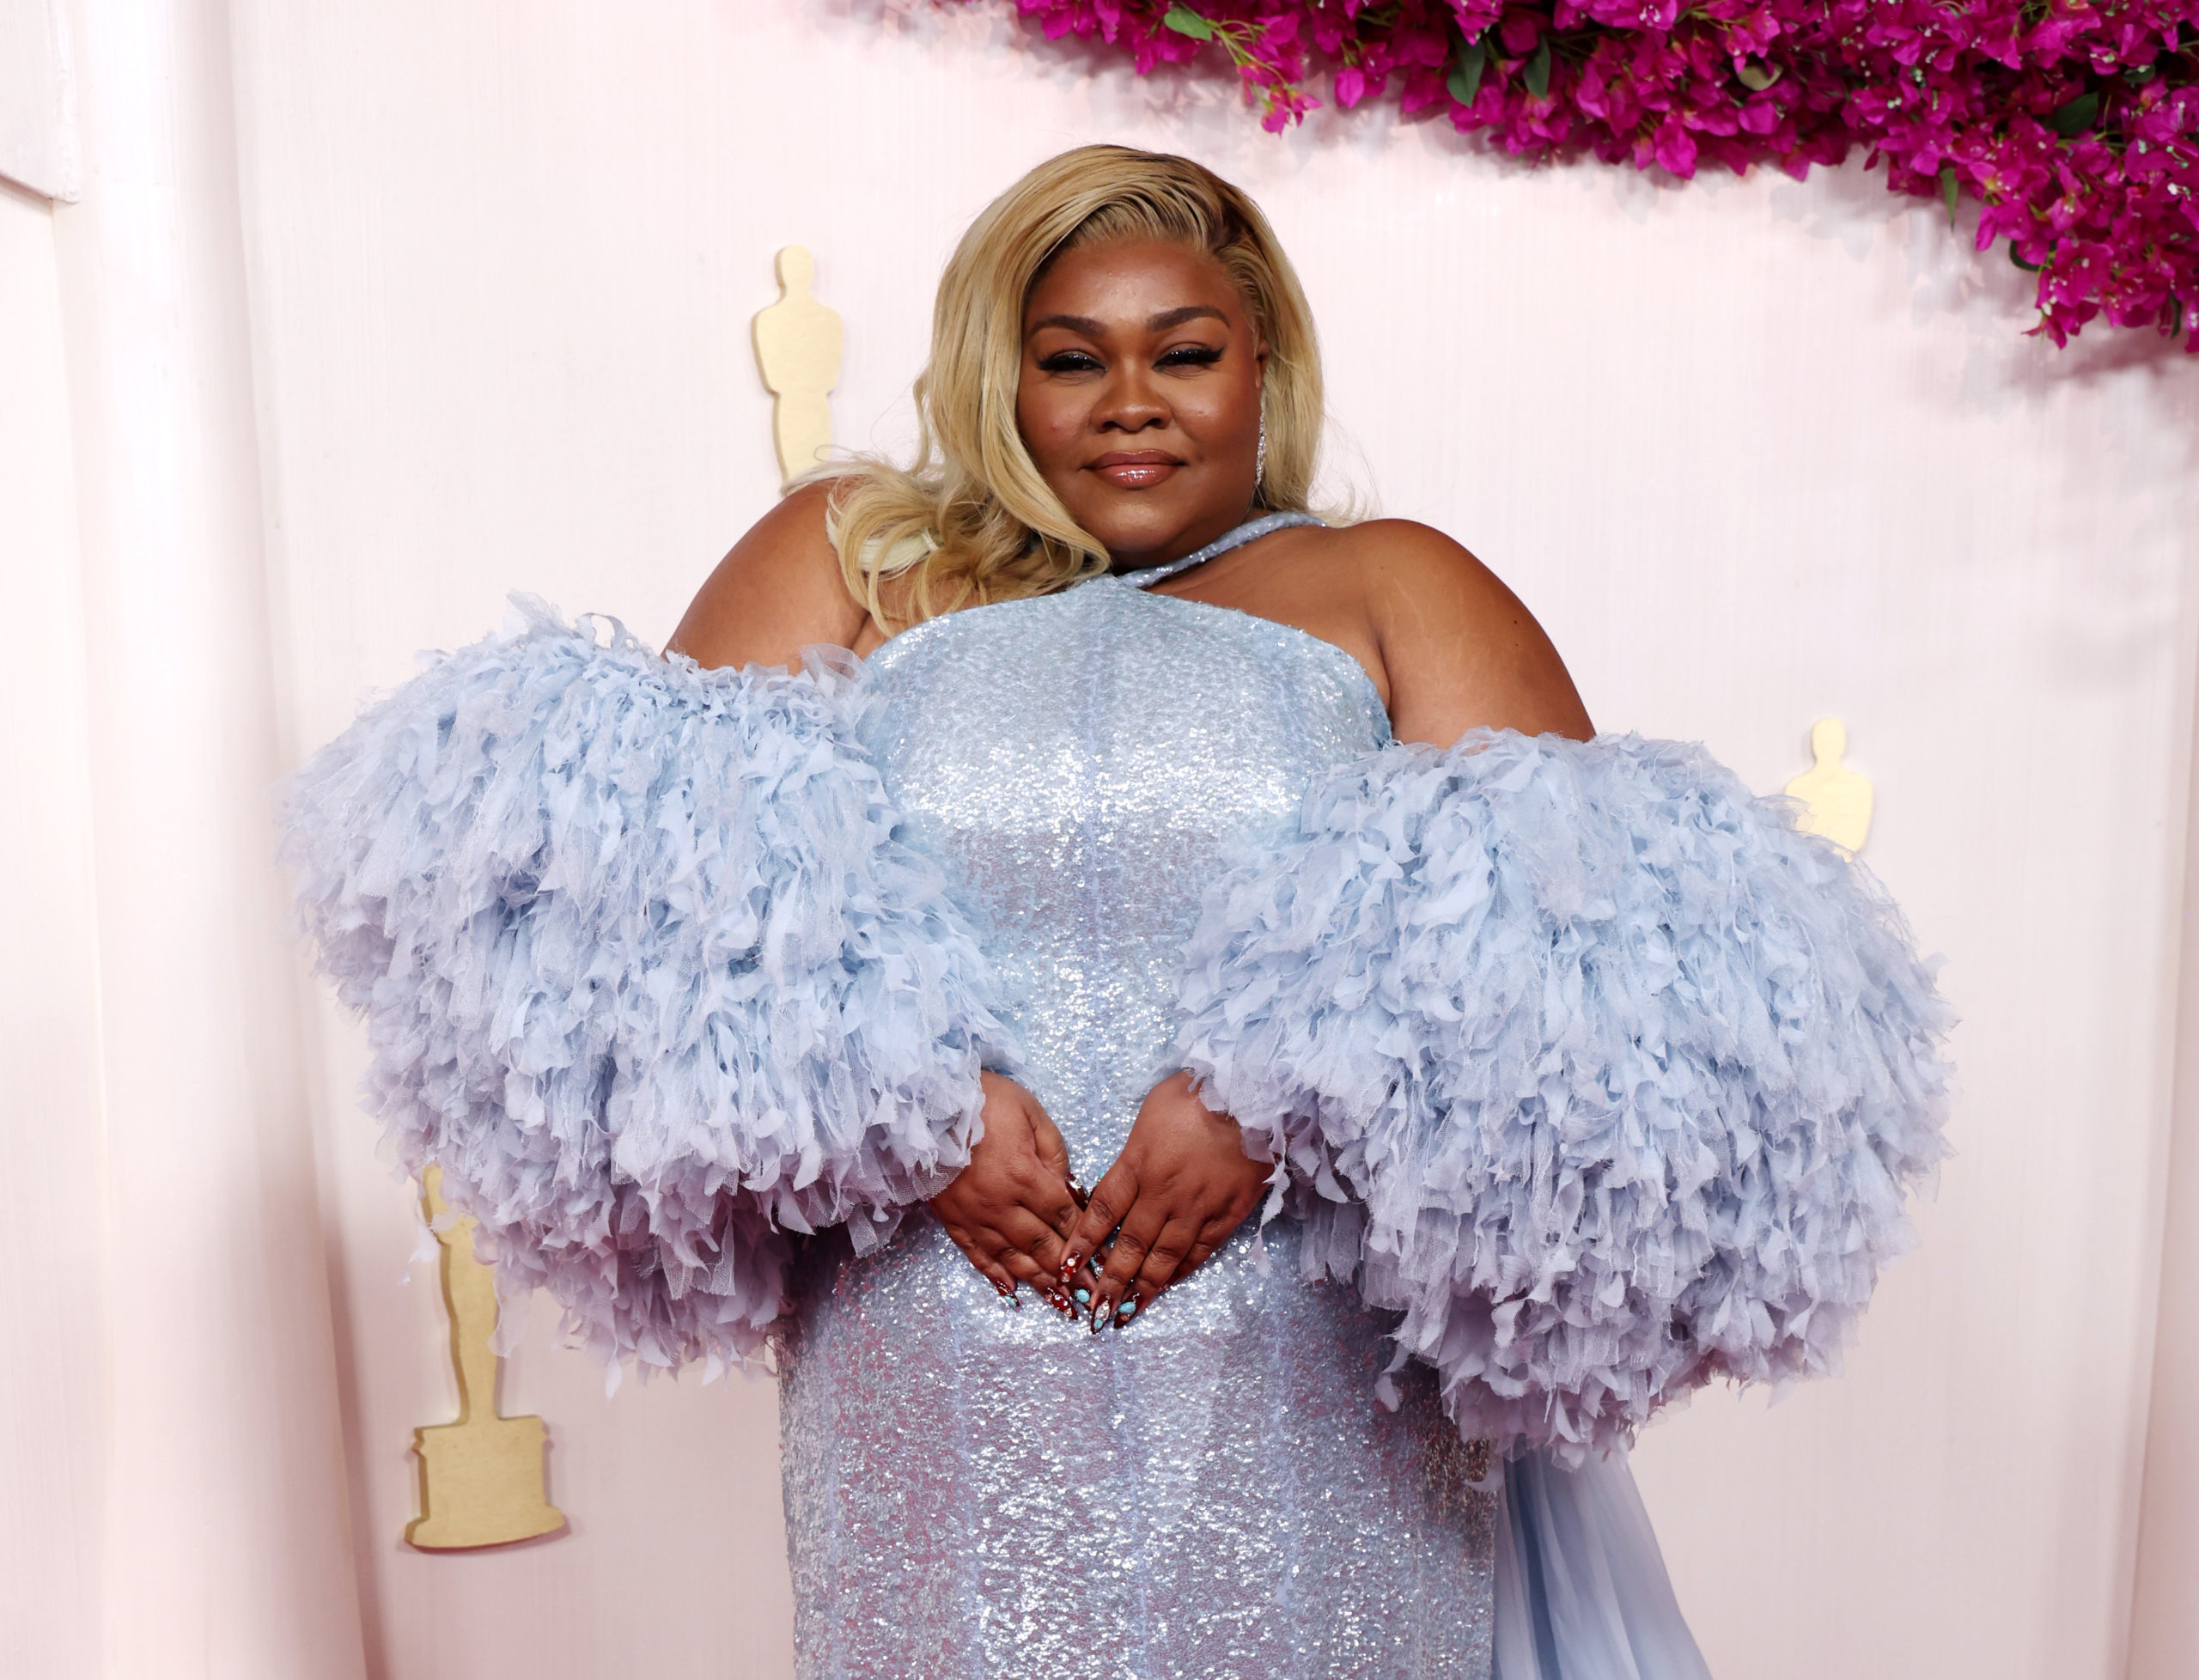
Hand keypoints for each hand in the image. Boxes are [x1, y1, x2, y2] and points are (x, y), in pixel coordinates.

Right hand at [929, 1072, 1082, 1313]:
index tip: (1102, 1260)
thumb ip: (1054, 1151)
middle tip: (1089, 1297)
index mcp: (1025, 1175)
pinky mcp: (952, 1220)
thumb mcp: (1030, 1111)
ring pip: (1012, 1257)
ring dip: (1038, 1282)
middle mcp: (1001, 1204)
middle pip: (1041, 1245)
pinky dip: (995, 1275)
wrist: (925, 1104)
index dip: (1083, 1239)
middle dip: (1068, 1272)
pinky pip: (976, 1255)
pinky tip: (1011, 1291)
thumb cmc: (984, 1100)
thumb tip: (1069, 1187)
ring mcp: (975, 1216)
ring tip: (1059, 1303)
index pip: (1063, 1216)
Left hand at [1056, 1072, 1269, 1331]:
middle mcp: (1162, 1192)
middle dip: (1109, 1280)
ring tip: (1125, 1312)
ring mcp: (1196, 1206)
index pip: (1103, 1211)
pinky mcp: (1228, 1212)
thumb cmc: (1197, 1090)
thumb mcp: (1151, 1108)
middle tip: (1095, 1311)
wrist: (1252, 1092)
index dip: (1084, 1242)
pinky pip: (1201, 1249)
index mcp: (1138, 1162)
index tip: (1068, 1267)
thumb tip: (1126, 1168)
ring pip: (1164, 1255)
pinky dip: (1182, 1270)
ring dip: (1142, 1287)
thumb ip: (1136, 1146)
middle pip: (1130, 1244)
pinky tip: (1168, 1284)